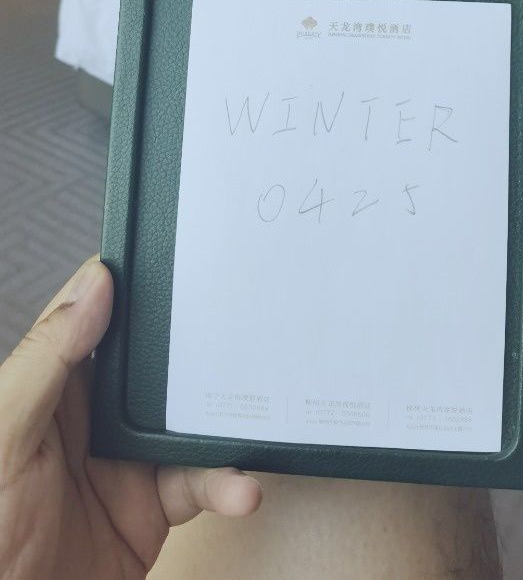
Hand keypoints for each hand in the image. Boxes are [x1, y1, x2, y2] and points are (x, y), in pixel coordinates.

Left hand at [0, 257, 261, 579]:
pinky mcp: (151, 508)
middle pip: (159, 366)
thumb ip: (49, 358)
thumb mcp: (7, 432)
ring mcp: (127, 461)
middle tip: (244, 335)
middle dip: (201, 351)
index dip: (140, 285)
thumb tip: (96, 284)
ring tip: (253, 426)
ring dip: (225, 425)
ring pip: (189, 424)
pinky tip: (241, 489)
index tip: (186, 259)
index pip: (99, 316)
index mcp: (53, 383)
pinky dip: (227, 483)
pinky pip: (200, 483)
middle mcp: (94, 417)